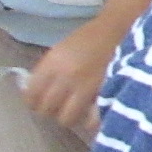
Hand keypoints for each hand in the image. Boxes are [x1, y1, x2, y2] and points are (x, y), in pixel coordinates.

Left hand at [23, 19, 122, 134]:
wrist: (119, 29)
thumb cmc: (89, 38)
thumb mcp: (61, 50)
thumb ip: (47, 71)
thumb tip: (34, 92)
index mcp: (52, 64)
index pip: (31, 95)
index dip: (33, 102)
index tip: (38, 103)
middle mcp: (66, 77)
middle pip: (47, 109)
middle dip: (50, 111)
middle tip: (56, 108)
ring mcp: (86, 87)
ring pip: (66, 118)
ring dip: (68, 117)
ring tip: (74, 112)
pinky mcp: (104, 94)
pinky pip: (91, 119)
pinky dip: (89, 121)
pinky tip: (90, 115)